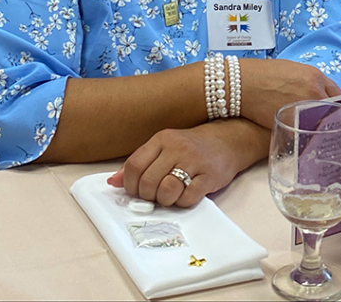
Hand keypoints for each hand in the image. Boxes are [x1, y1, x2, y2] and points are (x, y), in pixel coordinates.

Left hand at [107, 125, 241, 206]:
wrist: (227, 140)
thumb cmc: (190, 148)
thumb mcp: (163, 147)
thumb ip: (139, 163)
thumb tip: (112, 182)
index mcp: (161, 139)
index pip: (134, 166)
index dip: (130, 185)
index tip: (137, 190)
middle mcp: (177, 148)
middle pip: (148, 182)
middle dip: (148, 196)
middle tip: (156, 195)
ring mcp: (194, 161)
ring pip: (166, 191)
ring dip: (165, 200)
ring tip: (171, 196)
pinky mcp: (209, 176)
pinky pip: (188, 198)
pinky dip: (183, 202)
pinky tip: (186, 194)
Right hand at [238, 58, 340, 128]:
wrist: (240, 83)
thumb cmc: (262, 74)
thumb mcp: (292, 71)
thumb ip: (309, 82)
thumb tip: (318, 94)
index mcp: (315, 77)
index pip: (338, 93)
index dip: (338, 103)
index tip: (336, 109)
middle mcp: (313, 92)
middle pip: (332, 110)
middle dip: (330, 115)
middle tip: (327, 121)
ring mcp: (303, 109)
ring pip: (320, 122)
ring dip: (318, 125)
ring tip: (312, 128)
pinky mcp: (291, 123)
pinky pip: (304, 131)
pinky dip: (304, 133)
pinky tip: (300, 133)